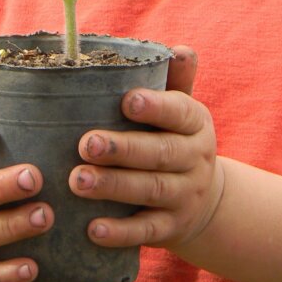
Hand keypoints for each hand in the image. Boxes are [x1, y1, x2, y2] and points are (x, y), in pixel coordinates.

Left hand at [69, 46, 223, 252]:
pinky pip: (148, 232)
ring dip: (114, 186)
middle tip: (85, 144)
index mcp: (196, 123)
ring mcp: (186, 196)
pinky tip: (92, 229)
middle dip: (123, 149)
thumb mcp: (181, 109)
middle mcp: (196, 159)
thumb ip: (175, 80)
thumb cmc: (173, 138)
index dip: (156, 107)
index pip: (180, 112)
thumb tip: (179, 50)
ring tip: (77, 181)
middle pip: (161, 154)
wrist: (203, 198)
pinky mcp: (172, 228)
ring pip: (152, 190)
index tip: (127, 101)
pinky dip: (121, 232)